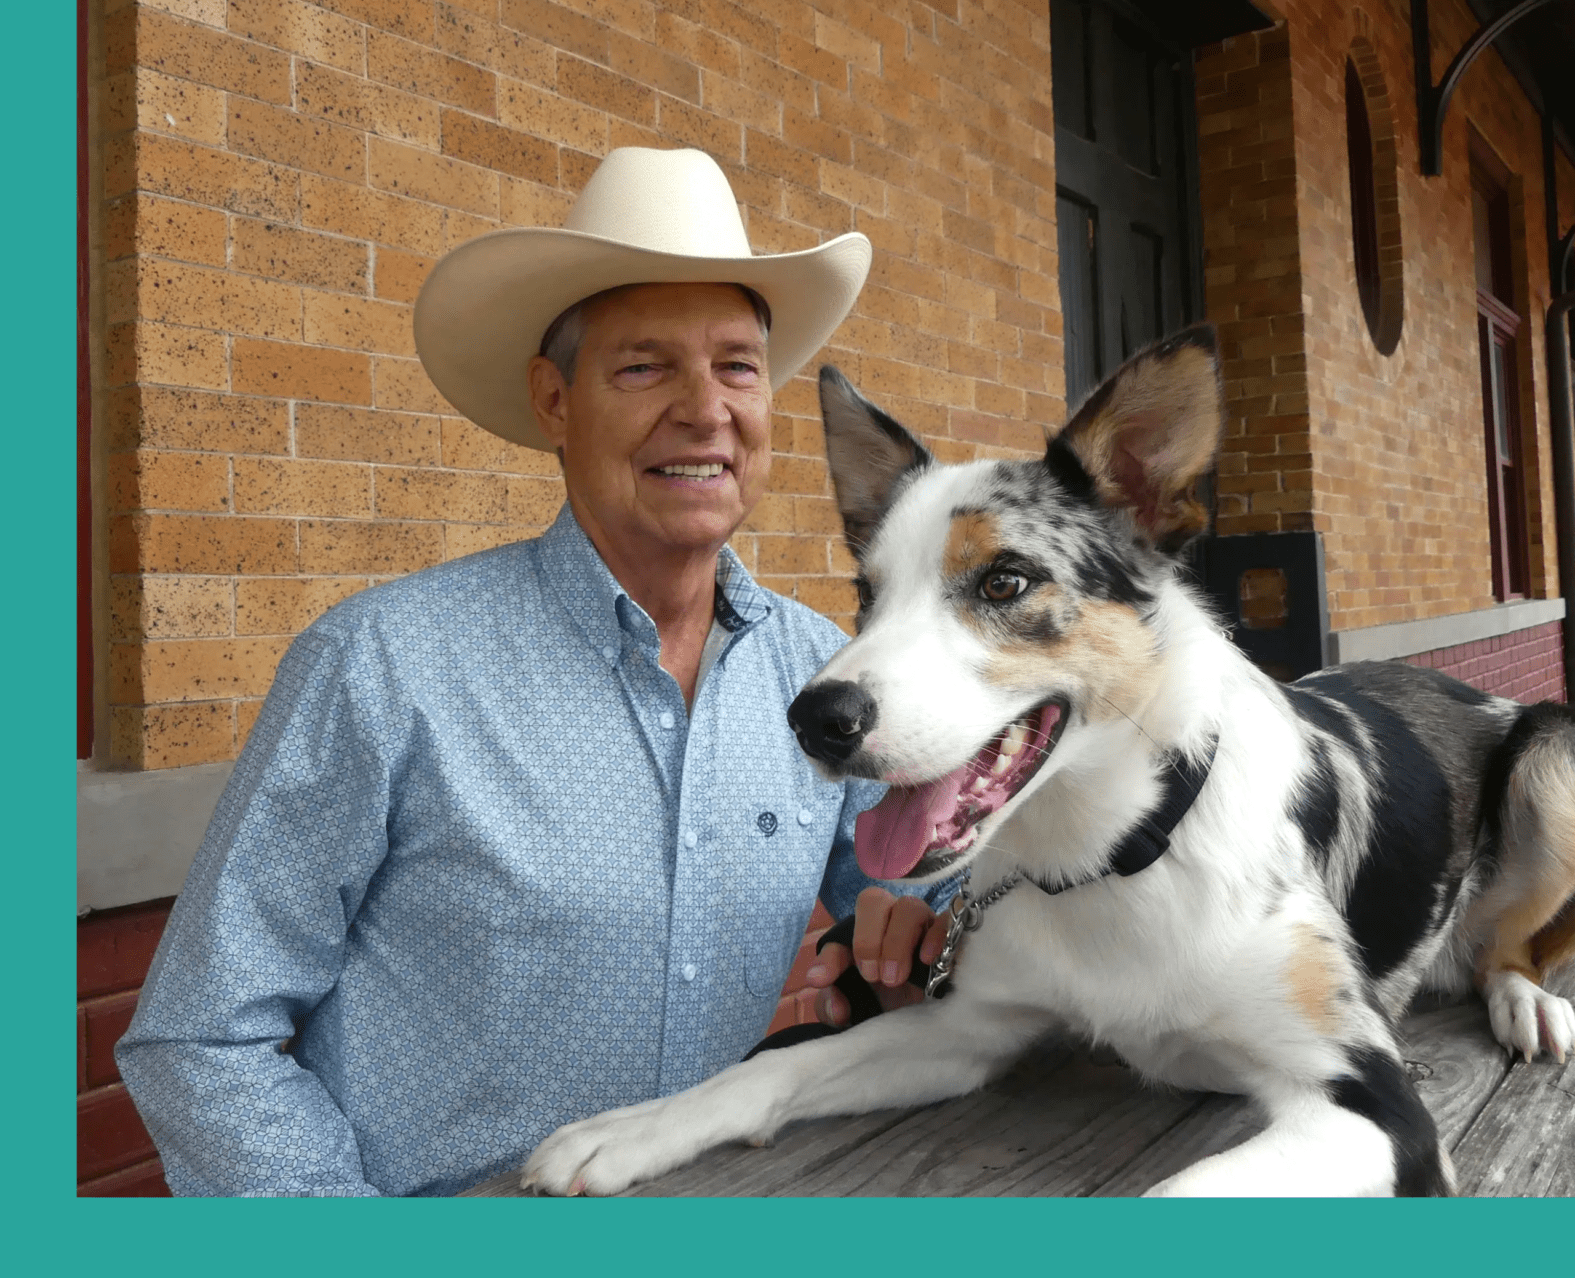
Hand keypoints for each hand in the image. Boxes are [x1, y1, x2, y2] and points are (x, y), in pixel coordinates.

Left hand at [805, 887, 947, 1026]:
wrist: (927, 1022)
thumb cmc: (888, 1005)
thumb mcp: (854, 1009)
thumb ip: (832, 1004)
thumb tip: (832, 1002)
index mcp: (864, 933)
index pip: (841, 933)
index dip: (830, 957)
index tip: (822, 981)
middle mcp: (892, 920)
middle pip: (874, 901)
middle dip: (867, 939)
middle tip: (871, 977)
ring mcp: (924, 924)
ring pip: (909, 907)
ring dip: (897, 941)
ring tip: (894, 979)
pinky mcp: (953, 935)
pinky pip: (947, 921)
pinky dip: (936, 936)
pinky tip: (927, 960)